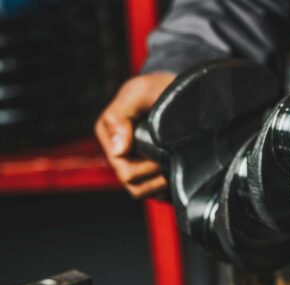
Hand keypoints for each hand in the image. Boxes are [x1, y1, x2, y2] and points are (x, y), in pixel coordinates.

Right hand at [95, 72, 175, 198]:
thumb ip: (121, 117)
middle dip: (153, 180)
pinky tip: (177, 179)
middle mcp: (120, 152)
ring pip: (142, 191)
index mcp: (111, 135)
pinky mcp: (150, 167)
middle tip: (171, 167)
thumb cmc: (155, 86)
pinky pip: (155, 191)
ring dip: (158, 187)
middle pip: (132, 184)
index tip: (162, 159)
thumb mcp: (138, 93)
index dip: (144, 170)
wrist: (176, 86)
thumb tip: (119, 151)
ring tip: (173, 173)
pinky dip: (165, 190)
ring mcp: (135, 161)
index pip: (123, 169)